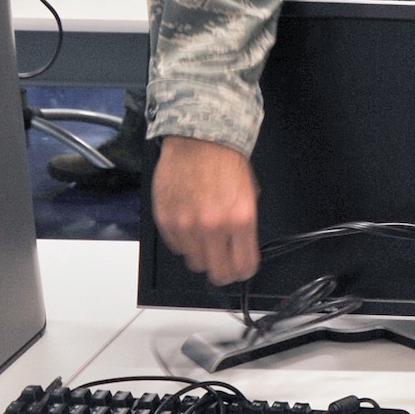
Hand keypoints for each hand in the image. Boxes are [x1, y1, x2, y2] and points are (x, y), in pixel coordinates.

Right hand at [152, 135, 260, 284]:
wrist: (199, 140)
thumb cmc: (225, 162)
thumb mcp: (248, 195)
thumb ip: (244, 226)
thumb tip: (240, 248)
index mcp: (241, 220)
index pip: (243, 267)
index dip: (242, 270)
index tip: (240, 268)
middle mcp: (213, 227)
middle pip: (217, 273)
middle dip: (222, 270)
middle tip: (222, 262)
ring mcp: (186, 226)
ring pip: (194, 262)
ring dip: (201, 254)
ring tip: (204, 236)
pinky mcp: (166, 221)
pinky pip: (176, 246)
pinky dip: (183, 241)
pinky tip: (189, 224)